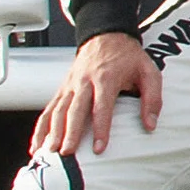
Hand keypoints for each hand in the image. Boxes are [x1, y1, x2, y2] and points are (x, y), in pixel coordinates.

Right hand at [41, 29, 160, 153]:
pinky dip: (41, 128)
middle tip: (68, 153)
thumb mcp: (149, 72)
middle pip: (74, 110)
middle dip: (70, 133)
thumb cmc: (128, 57)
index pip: (102, 107)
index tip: (99, 149)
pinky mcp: (62, 89)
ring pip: (57, 110)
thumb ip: (152, 98)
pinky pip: (48, 109)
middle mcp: (84, 82)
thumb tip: (150, 125)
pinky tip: (37, 145)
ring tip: (50, 152)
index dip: (101, 129)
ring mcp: (70, 86)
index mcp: (106, 78)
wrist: (106, 36)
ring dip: (52, 132)